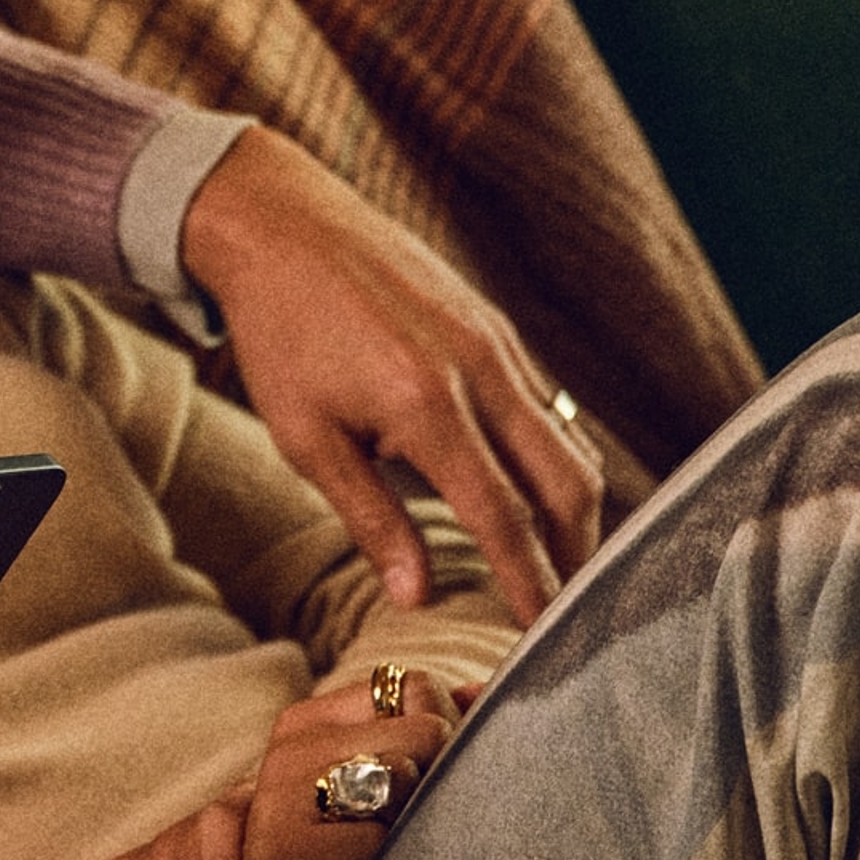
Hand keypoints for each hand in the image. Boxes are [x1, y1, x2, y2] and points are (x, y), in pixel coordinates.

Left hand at [180, 126, 602, 622]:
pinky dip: (556, 459)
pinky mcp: (498, 330)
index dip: (532, 583)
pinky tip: (539, 493)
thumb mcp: (306, 437)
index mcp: (429, 408)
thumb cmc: (282, 334)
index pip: (504, 519)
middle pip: (567, 484)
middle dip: (578, 555)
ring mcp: (499, 346)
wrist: (285, 225)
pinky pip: (549, 407)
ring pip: (570, 444)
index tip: (545, 633)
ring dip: (575, 510)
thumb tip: (417, 596)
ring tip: (565, 564)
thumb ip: (371, 519)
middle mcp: (483, 374)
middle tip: (572, 612)